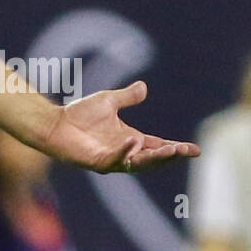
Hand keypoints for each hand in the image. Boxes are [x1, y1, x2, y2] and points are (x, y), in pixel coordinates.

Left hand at [40, 81, 199, 173]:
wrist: (55, 123)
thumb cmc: (79, 114)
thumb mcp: (108, 101)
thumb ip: (127, 97)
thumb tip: (143, 86)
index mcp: (131, 139)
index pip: (159, 146)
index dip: (176, 148)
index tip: (195, 150)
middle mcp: (125, 151)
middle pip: (154, 158)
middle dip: (171, 155)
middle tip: (187, 151)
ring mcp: (113, 159)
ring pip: (140, 163)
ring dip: (156, 158)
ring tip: (171, 150)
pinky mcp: (98, 162)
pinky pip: (116, 160)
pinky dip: (125, 152)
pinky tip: (134, 142)